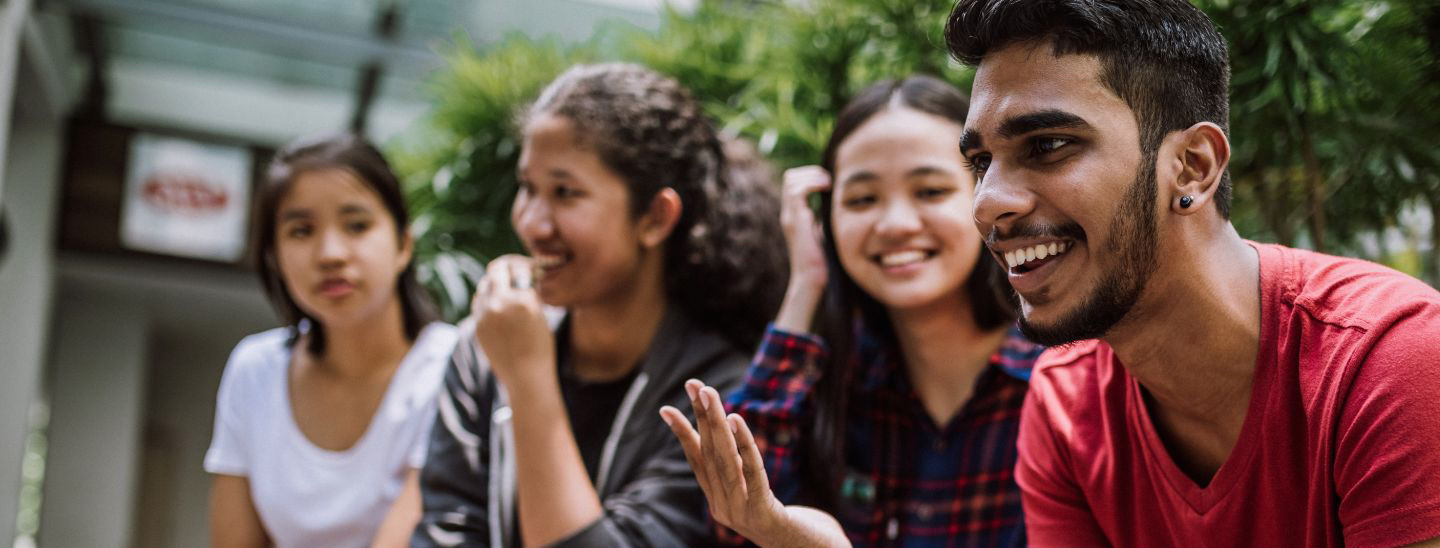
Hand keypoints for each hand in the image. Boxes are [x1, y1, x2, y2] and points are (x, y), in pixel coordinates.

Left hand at [473, 254, 555, 391]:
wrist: (526, 376)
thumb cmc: (541, 347)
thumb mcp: (541, 315)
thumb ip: (528, 294)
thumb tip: (519, 276)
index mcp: (524, 300)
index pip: (519, 268)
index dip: (523, 265)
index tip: (526, 266)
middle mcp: (502, 303)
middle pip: (496, 270)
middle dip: (504, 268)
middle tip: (510, 270)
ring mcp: (486, 314)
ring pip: (484, 286)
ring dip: (493, 284)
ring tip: (504, 288)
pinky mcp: (478, 325)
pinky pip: (478, 302)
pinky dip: (486, 299)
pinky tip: (496, 304)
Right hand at [660, 380, 788, 544]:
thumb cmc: (781, 520)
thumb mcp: (755, 493)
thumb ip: (739, 472)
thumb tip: (726, 436)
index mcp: (717, 500)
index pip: (697, 461)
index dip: (682, 433)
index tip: (665, 408)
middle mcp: (723, 506)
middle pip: (709, 455)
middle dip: (701, 416)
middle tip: (694, 384)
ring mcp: (740, 511)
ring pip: (724, 461)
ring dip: (716, 424)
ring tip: (710, 394)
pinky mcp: (761, 512)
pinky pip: (751, 473)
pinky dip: (743, 445)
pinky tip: (737, 419)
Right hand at [780, 166, 831, 292]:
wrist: (812, 281)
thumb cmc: (824, 262)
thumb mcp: (826, 233)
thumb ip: (827, 219)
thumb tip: (842, 206)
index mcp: (796, 215)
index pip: (795, 182)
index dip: (812, 176)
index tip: (831, 184)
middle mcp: (789, 213)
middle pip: (790, 177)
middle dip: (812, 172)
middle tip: (831, 181)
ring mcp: (790, 216)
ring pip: (791, 179)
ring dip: (812, 175)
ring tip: (829, 184)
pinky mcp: (795, 221)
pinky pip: (796, 191)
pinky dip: (812, 183)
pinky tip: (827, 188)